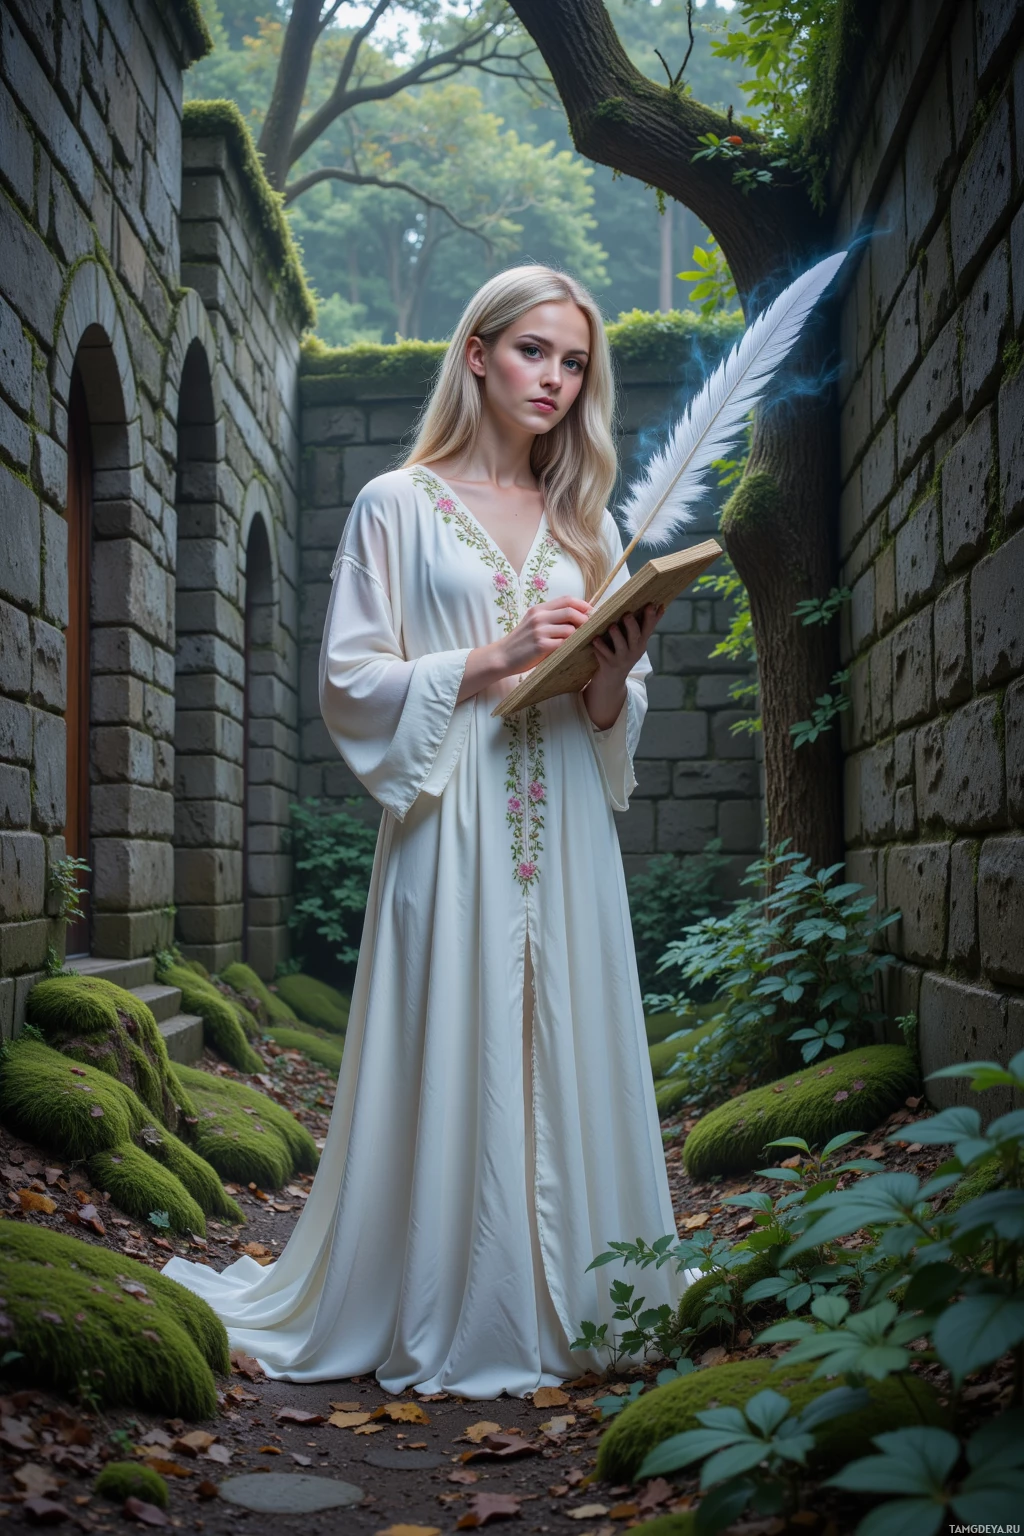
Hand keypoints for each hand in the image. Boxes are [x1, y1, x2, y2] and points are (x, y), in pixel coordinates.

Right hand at [456, 594, 590, 702]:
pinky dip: (571, 647)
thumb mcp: (533, 624)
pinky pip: (563, 644)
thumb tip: (577, 618)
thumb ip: (551, 619)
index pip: (566, 600)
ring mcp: (539, 631)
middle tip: (593, 628)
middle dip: (586, 619)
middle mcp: (539, 617)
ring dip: (580, 635)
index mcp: (539, 609)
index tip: (592, 612)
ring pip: (570, 629)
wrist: (502, 656)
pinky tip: (573, 651)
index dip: (583, 604)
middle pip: (571, 612)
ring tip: (584, 641)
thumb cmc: (521, 643)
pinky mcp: (540, 645)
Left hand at [590, 604, 662, 677]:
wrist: (613, 680)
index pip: (649, 628)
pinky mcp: (609, 665)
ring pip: (621, 647)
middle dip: (632, 625)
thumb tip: (660, 605)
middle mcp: (634, 651)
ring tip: (612, 627)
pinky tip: (595, 640)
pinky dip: (599, 647)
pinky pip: (604, 655)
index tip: (651, 605)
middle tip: (627, 615)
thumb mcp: (637, 642)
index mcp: (641, 642)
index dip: (651, 617)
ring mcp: (621, 659)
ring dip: (616, 636)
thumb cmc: (624, 654)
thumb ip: (645, 625)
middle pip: (635, 637)